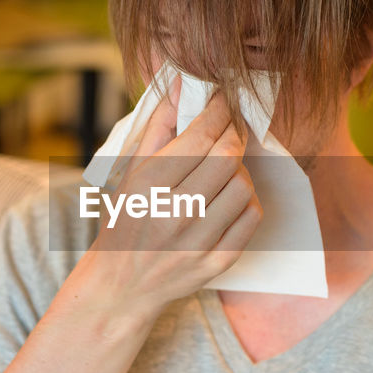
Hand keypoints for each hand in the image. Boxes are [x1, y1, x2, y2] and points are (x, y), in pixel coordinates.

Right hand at [66, 77, 262, 320]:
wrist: (121, 286)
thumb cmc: (125, 221)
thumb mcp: (130, 172)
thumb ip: (158, 127)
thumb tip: (181, 86)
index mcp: (147, 185)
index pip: (200, 135)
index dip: (219, 111)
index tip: (224, 101)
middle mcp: (172, 213)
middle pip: (227, 157)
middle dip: (234, 134)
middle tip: (230, 128)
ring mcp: (196, 241)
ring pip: (243, 186)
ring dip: (240, 170)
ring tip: (226, 169)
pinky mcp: (216, 263)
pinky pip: (251, 219)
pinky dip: (247, 201)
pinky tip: (231, 197)